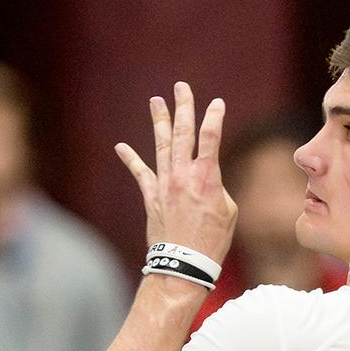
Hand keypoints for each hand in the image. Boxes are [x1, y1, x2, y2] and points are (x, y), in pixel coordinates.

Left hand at [115, 81, 236, 262]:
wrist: (184, 263)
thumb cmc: (213, 240)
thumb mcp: (228, 211)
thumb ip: (216, 189)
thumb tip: (205, 181)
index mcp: (207, 177)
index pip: (211, 137)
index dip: (214, 117)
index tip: (217, 102)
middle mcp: (183, 175)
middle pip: (184, 133)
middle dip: (183, 107)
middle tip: (181, 87)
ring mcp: (164, 184)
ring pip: (161, 145)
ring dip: (159, 121)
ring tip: (156, 101)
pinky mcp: (151, 197)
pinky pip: (140, 173)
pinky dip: (130, 159)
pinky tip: (121, 146)